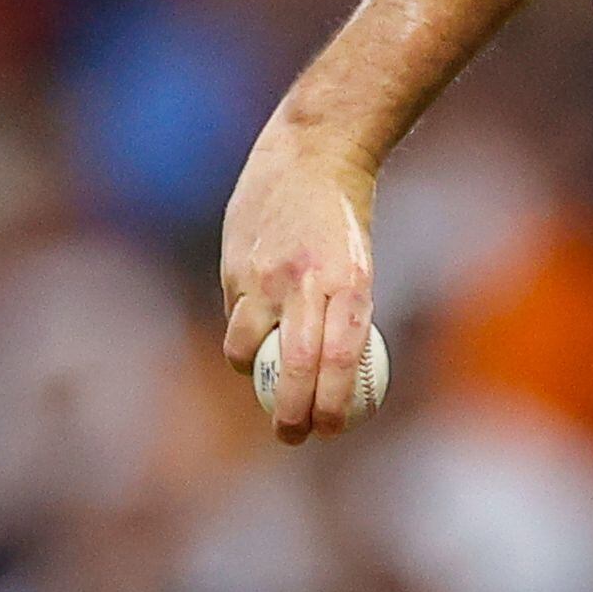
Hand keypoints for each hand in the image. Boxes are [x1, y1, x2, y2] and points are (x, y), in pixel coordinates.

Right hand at [219, 127, 379, 442]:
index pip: (340, 360)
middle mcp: (305, 282)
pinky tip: (255, 331)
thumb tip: (333, 375)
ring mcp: (263, 273)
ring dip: (254, 375)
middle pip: (296, 365)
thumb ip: (343, 315)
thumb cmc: (344, 220)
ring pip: (246, 347)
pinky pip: (235, 316)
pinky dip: (243, 334)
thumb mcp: (360, 266)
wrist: (310, 155)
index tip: (329, 431)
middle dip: (291, 412)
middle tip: (292, 436)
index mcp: (349, 283)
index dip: (332, 403)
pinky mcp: (232, 265)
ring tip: (268, 381)